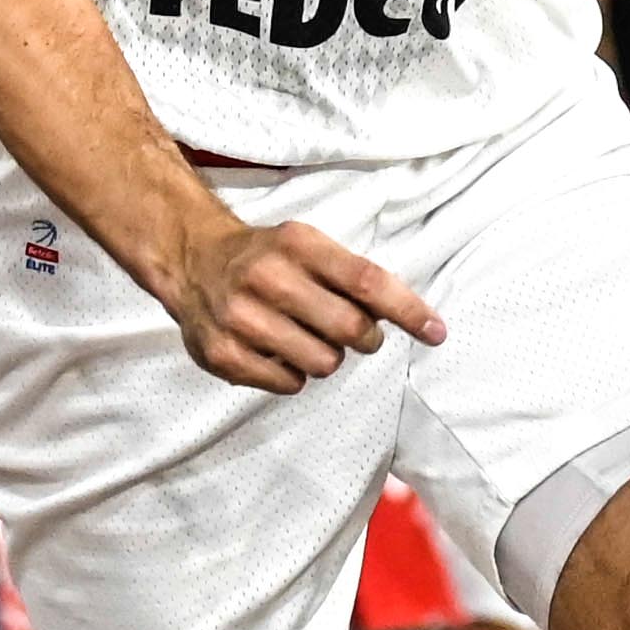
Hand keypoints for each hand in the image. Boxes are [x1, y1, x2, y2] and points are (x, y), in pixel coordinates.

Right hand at [164, 213, 440, 394]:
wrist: (193, 262)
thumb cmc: (267, 258)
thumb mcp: (307, 247)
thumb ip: (354, 277)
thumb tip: (417, 318)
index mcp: (296, 244)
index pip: (366, 281)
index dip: (407, 310)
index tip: (436, 332)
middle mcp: (266, 277)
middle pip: (349, 329)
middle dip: (365, 339)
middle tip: (356, 334)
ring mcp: (240, 318)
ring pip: (322, 362)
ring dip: (326, 357)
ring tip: (305, 339)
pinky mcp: (222, 354)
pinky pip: (288, 384)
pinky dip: (293, 375)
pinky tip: (277, 352)